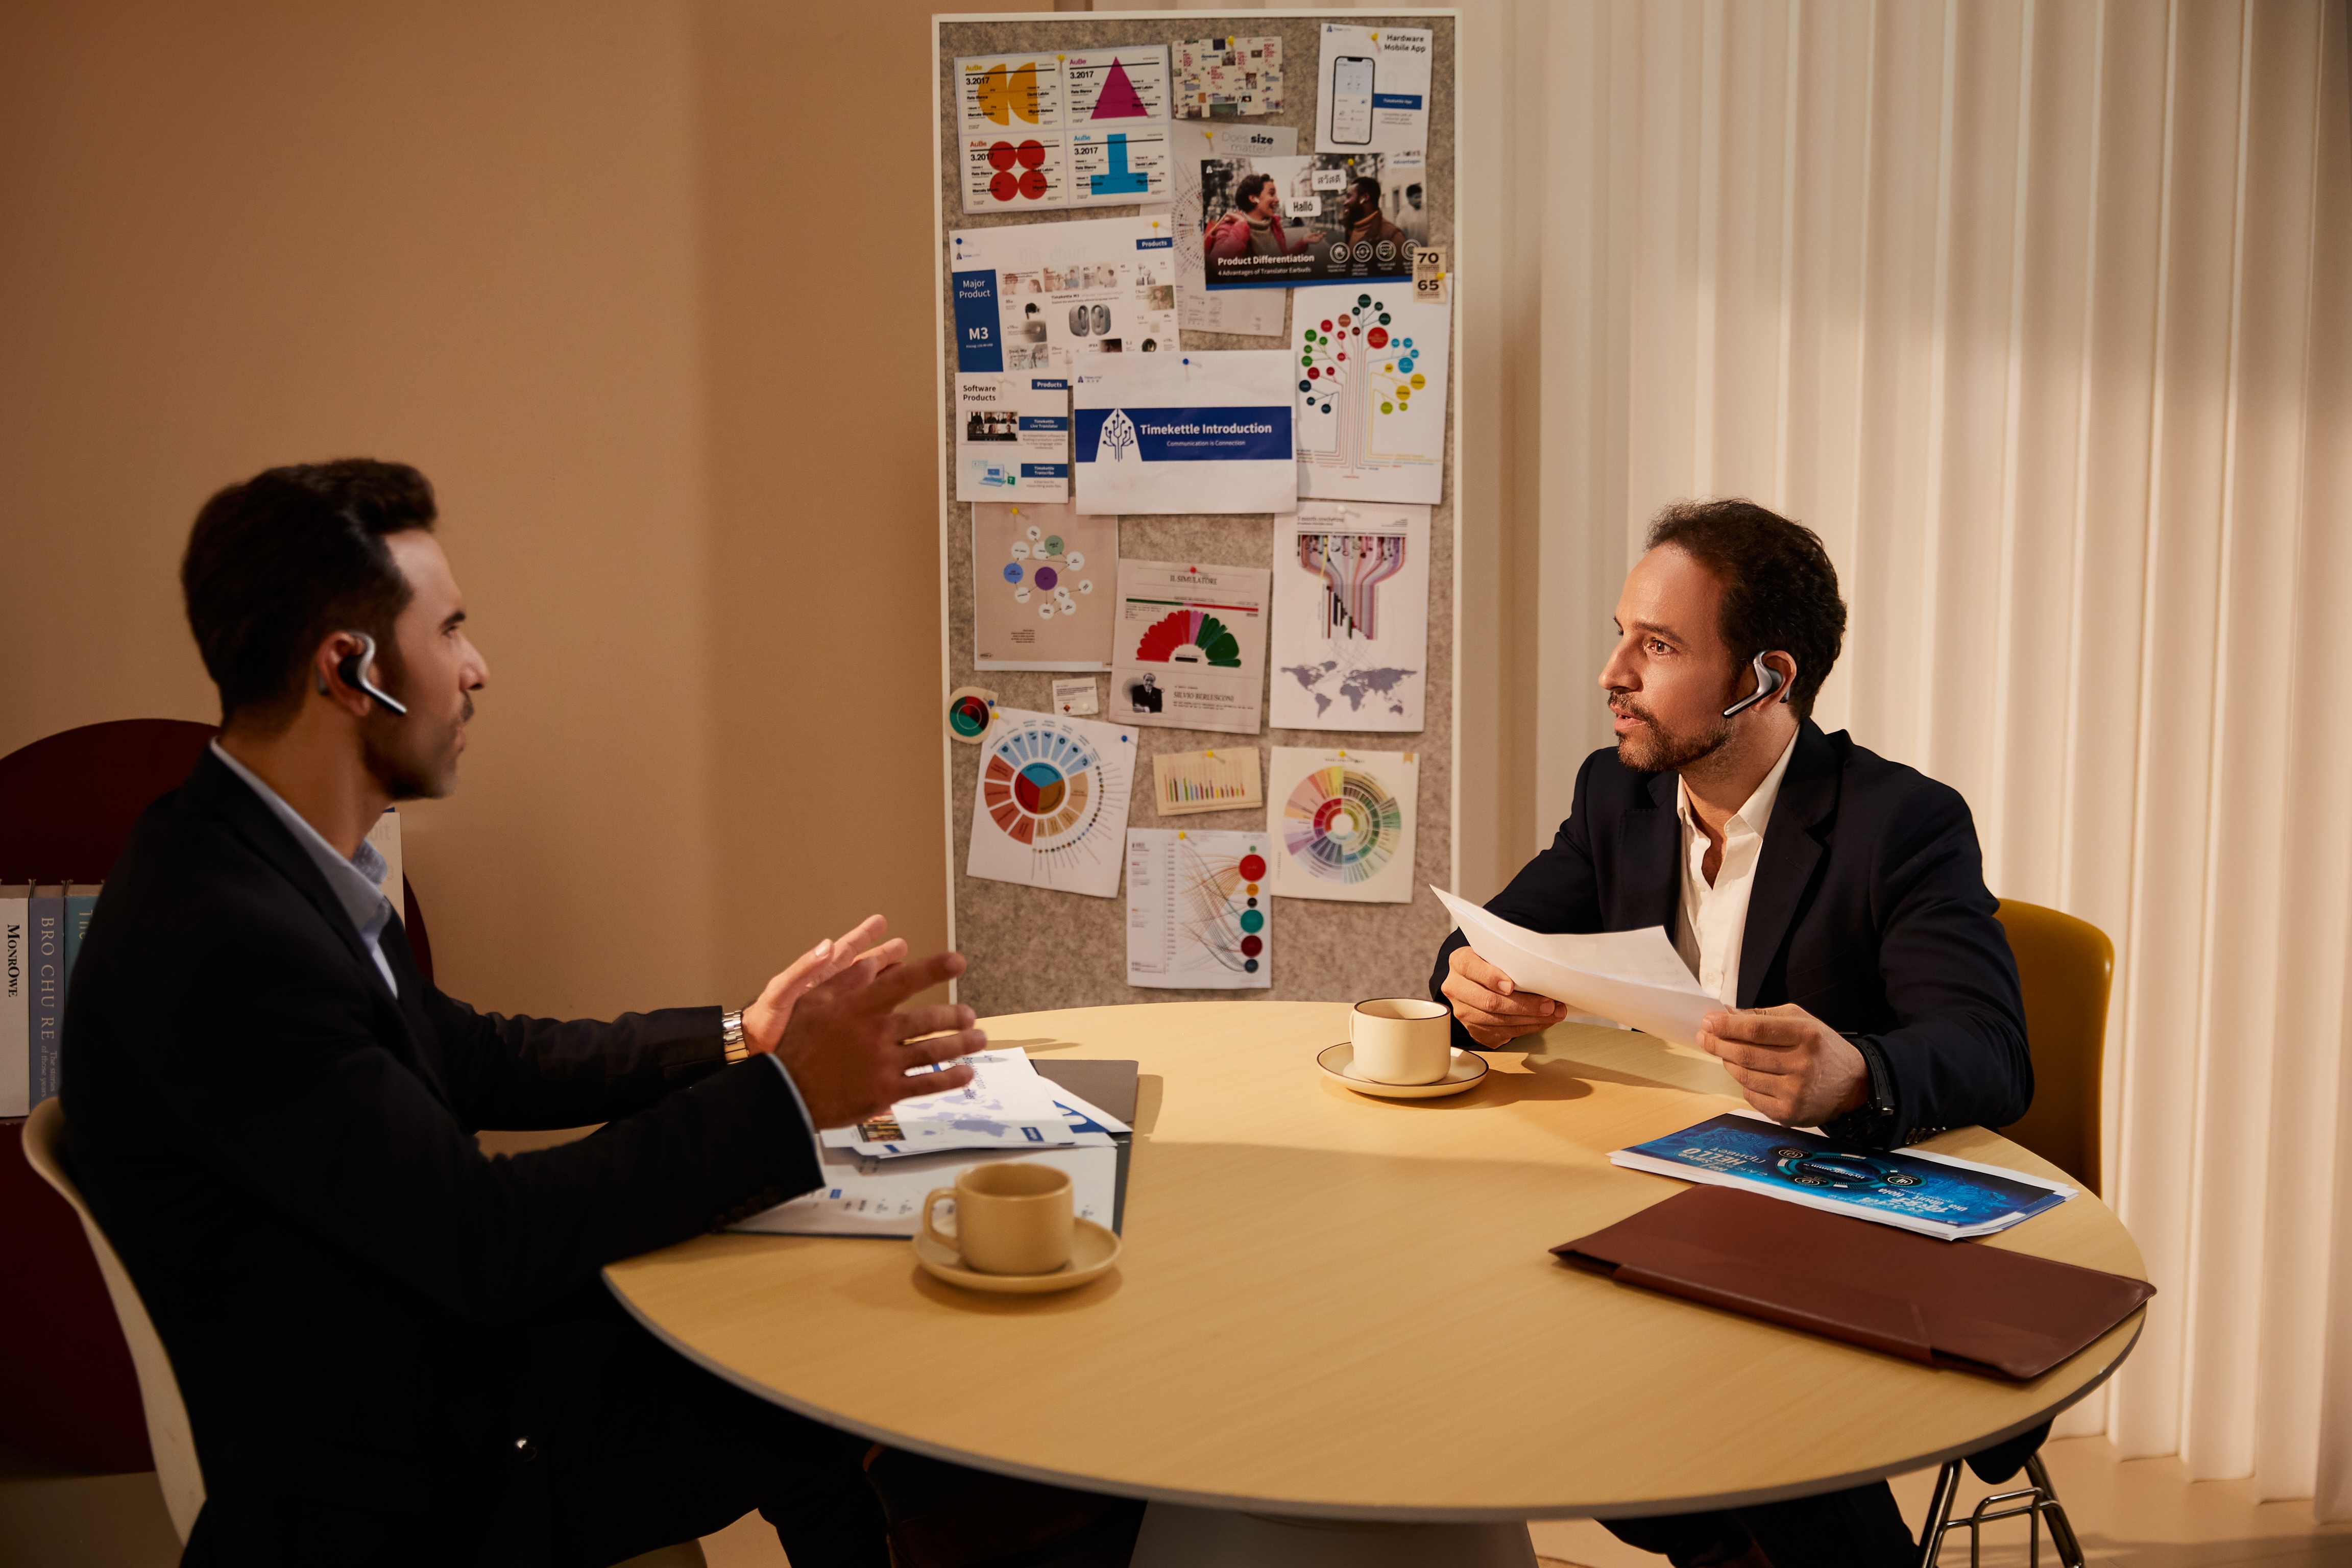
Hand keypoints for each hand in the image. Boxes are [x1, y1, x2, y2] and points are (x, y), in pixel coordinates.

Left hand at [740, 915, 891, 1053]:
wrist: (758, 1049)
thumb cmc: (765, 1019)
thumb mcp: (781, 990)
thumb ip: (803, 968)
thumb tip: (827, 945)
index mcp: (819, 976)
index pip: (847, 950)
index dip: (864, 935)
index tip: (879, 921)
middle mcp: (832, 990)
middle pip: (864, 967)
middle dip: (883, 955)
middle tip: (902, 945)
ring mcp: (837, 1009)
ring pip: (867, 989)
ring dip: (885, 978)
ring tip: (903, 968)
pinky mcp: (841, 1029)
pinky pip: (865, 1014)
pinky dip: (880, 1008)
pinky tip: (892, 1009)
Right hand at [771, 931, 984, 1129]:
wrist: (786, 1092)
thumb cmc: (799, 1044)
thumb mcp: (815, 1002)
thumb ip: (847, 980)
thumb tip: (875, 958)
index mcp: (860, 1007)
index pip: (904, 982)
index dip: (933, 969)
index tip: (959, 961)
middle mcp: (876, 1033)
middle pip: (927, 1020)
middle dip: (955, 1016)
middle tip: (971, 1015)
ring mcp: (883, 1064)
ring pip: (933, 1051)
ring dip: (962, 1045)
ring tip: (980, 1039)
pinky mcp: (885, 1092)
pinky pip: (925, 1083)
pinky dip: (950, 1078)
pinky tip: (967, 1073)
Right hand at [1439, 945, 1562, 1048]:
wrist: (1474, 982)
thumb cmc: (1489, 964)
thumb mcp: (1492, 952)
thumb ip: (1506, 958)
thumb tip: (1540, 969)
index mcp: (1460, 962)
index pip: (1472, 968)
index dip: (1492, 978)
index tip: (1511, 985)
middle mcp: (1456, 989)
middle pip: (1489, 1002)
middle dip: (1524, 1005)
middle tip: (1548, 1004)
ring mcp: (1464, 1012)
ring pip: (1499, 1021)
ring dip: (1531, 1020)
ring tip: (1553, 1013)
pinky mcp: (1474, 1031)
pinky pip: (1503, 1033)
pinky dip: (1527, 1028)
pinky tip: (1542, 1022)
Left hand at [1697, 1004, 1869, 1125]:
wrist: (1854, 1084)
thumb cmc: (1821, 1047)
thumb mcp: (1801, 1021)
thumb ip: (1763, 1017)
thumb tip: (1725, 1015)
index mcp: (1805, 1035)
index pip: (1755, 1030)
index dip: (1726, 1026)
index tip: (1707, 1021)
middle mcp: (1801, 1065)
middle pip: (1745, 1055)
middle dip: (1718, 1044)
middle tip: (1703, 1036)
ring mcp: (1795, 1092)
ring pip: (1744, 1076)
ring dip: (1728, 1063)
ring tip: (1725, 1054)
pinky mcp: (1789, 1114)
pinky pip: (1751, 1096)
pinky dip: (1745, 1084)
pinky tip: (1749, 1075)